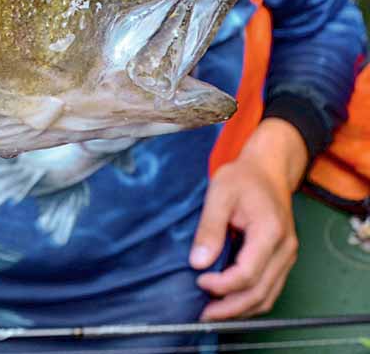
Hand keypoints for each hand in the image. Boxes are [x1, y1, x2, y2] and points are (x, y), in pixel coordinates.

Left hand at [190, 118, 306, 319]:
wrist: (268, 170)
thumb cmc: (242, 177)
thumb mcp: (219, 193)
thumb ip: (209, 228)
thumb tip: (198, 262)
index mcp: (270, 232)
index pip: (248, 273)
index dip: (223, 285)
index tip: (199, 281)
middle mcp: (285, 249)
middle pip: (260, 292)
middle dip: (230, 308)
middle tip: (202, 315)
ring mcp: (287, 256)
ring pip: (268, 296)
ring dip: (240, 309)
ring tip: (212, 314)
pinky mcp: (282, 259)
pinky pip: (269, 288)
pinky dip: (250, 300)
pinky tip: (228, 301)